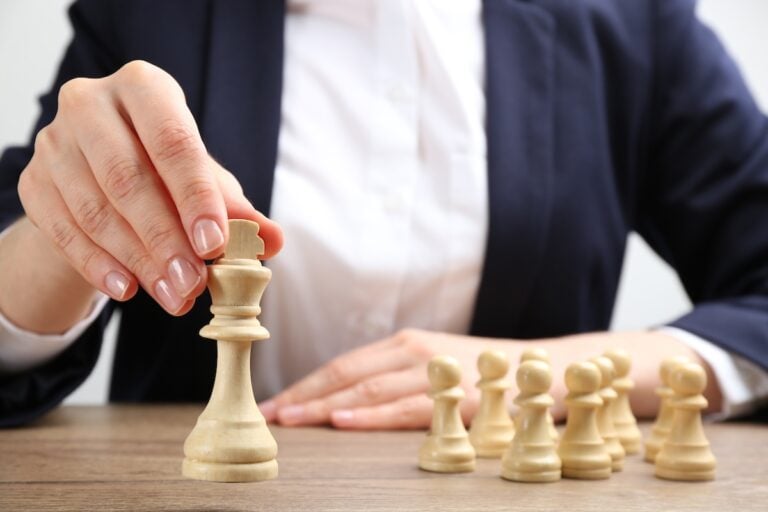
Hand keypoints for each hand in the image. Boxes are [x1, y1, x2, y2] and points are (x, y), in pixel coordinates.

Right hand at [17, 60, 282, 314]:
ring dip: (138, 261)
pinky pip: (63, 230)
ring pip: (94, 209)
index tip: (215, 244)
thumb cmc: (167, 172)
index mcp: (145, 88)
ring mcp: (54, 142)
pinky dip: (97, 265)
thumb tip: (271, 239)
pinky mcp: (33, 181)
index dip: (195, 196)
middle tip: (194, 283)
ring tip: (174, 296)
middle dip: (165, 239)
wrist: (105, 178)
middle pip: (128, 178)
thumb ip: (238, 209)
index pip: (172, 142)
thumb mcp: (206, 181)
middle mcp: (91, 103)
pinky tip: (127, 290)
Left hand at [260, 329, 518, 429]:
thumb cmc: (479, 371)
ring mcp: (430, 370)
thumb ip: (394, 376)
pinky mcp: (451, 395)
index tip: (274, 403)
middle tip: (268, 414)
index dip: (304, 384)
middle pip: (343, 374)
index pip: (341, 365)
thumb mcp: (431, 364)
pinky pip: (402, 408)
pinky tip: (341, 421)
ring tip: (289, 419)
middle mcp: (410, 351)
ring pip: (365, 389)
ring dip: (322, 405)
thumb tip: (346, 400)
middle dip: (301, 395)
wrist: (539, 367)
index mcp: (402, 344)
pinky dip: (369, 415)